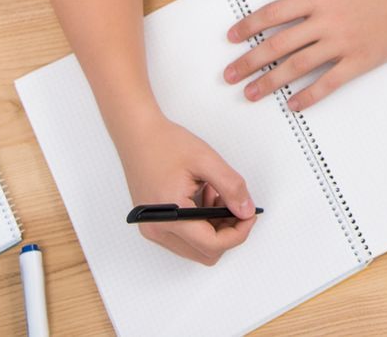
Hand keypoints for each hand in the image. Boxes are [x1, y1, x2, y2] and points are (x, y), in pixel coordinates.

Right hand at [114, 115, 256, 264]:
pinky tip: (203, 198)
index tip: (249, 215)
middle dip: (227, 232)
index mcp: (171, 215)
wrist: (137, 135)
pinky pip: (185, 238)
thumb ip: (231, 187)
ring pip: (196, 248)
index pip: (212, 245)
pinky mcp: (154, 224)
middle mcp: (158, 229)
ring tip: (215, 195)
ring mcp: (153, 229)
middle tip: (236, 206)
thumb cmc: (165, 144)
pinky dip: (201, 224)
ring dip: (214, 228)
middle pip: (205, 253)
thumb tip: (246, 211)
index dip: (238, 233)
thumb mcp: (206, 160)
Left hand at [224, 0, 386, 110]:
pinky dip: (309, 95)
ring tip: (251, 94)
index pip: (274, 13)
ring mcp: (343, 43)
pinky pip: (329, 82)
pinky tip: (293, 104)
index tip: (232, 37)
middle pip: (278, 44)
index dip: (249, 26)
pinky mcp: (359, 61)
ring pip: (298, 66)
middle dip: (249, 61)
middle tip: (229, 75)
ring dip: (270, 81)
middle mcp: (327, 21)